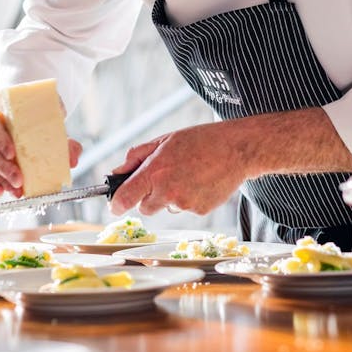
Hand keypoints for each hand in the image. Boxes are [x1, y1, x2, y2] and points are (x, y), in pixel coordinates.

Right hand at [0, 110, 81, 197]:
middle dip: (3, 167)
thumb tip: (73, 159)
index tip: (13, 152)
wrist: (32, 131)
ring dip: (2, 180)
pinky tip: (1, 193)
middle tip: (19, 179)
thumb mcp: (50, 127)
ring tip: (18, 190)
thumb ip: (63, 140)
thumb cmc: (36, 128)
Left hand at [109, 122, 248, 215]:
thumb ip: (137, 157)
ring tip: (189, 175)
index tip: (115, 206)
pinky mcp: (200, 211)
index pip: (125, 198)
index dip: (116, 204)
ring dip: (172, 197)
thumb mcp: (164, 140)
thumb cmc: (200, 140)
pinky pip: (186, 209)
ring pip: (167, 208)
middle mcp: (167, 191)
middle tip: (164, 179)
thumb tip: (118, 172)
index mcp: (155, 172)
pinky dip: (190, 199)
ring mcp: (185, 204)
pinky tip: (201, 182)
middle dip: (149, 197)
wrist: (236, 149)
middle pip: (145, 208)